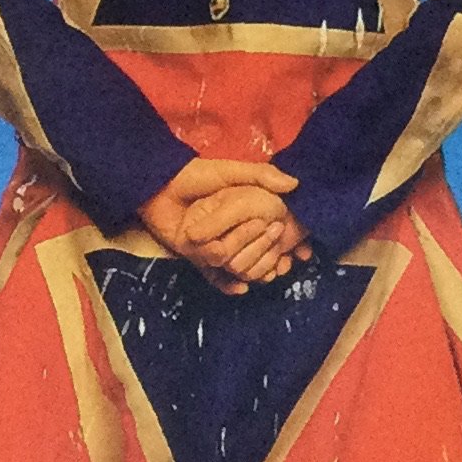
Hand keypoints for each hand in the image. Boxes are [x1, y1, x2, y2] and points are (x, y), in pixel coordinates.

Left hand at [140, 159, 312, 294]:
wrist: (157, 187)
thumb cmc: (195, 176)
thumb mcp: (231, 172)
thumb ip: (260, 176)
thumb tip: (294, 183)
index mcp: (242, 213)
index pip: (271, 233)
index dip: (288, 245)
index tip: (304, 253)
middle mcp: (231, 231)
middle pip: (255, 254)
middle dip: (268, 260)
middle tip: (282, 265)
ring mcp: (213, 244)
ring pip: (235, 264)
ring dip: (244, 267)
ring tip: (255, 273)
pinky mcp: (195, 256)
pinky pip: (214, 275)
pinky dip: (226, 284)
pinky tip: (239, 288)